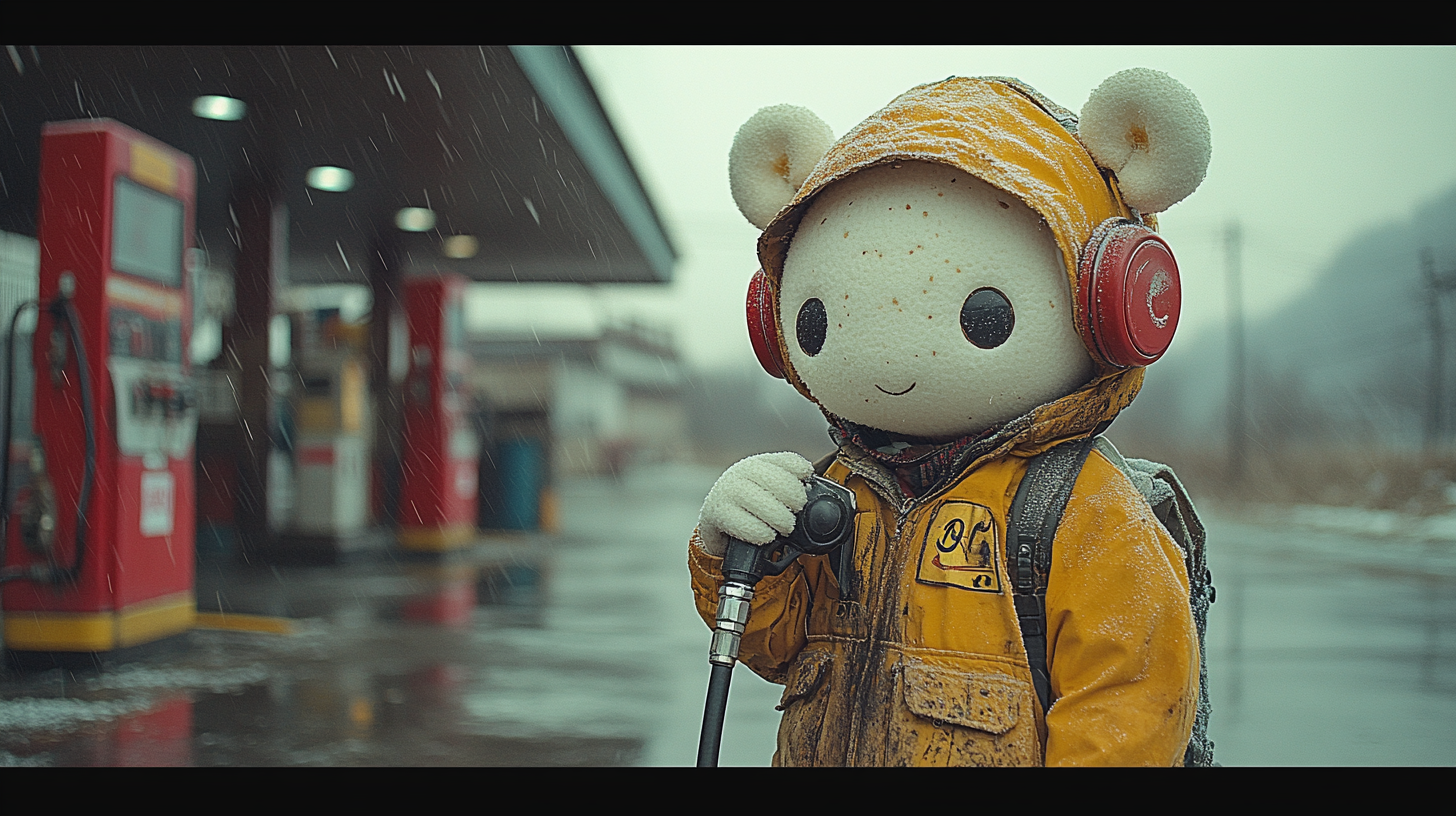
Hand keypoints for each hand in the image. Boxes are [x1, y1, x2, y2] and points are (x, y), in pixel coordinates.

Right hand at [696, 452, 812, 556]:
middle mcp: (742, 471)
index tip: (806, 485)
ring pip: (767, 505)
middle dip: (795, 500)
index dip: (803, 473)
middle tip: (795, 511)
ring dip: (782, 520)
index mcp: (759, 463)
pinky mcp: (718, 513)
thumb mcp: (766, 488)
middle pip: (782, 482)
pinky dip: (764, 534)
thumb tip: (815, 491)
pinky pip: (751, 526)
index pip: (789, 461)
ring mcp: (728, 490)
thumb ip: (789, 484)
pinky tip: (766, 535)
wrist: (714, 519)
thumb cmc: (746, 505)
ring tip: (784, 527)